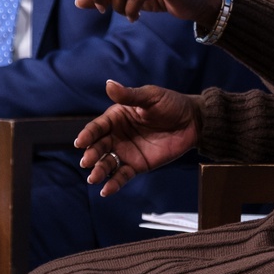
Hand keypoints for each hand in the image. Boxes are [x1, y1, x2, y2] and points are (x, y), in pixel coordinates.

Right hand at [74, 80, 202, 196]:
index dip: (88, 134)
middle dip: (91, 154)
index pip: (98, 127)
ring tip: (94, 178)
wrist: (192, 121)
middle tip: (87, 161)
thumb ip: (129, 96)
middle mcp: (117, 135)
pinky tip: (106, 190)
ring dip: (99, 171)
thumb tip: (109, 84)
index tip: (80, 142)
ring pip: (107, 163)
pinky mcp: (137, 165)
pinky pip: (122, 175)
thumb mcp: (150, 97)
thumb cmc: (170, 104)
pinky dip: (113, 183)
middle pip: (99, 146)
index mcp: (116, 117)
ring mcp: (126, 152)